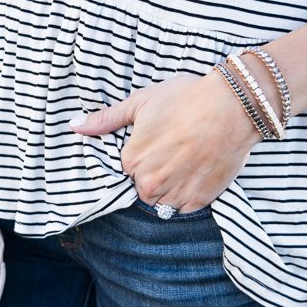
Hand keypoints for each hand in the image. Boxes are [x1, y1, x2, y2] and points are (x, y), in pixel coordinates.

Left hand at [68, 70, 263, 212]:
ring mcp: (175, 194)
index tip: (161, 140)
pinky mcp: (199, 201)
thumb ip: (107, 119)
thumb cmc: (186, 99)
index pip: (129, 168)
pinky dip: (190, 195)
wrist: (232, 107)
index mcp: (131, 160)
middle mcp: (149, 183)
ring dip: (172, 186)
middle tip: (177, 150)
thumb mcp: (141, 101)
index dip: (145, 154)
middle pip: (144, 187)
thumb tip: (75, 125)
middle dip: (156, 173)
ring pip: (163, 201)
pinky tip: (198, 171)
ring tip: (188, 161)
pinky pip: (184, 208)